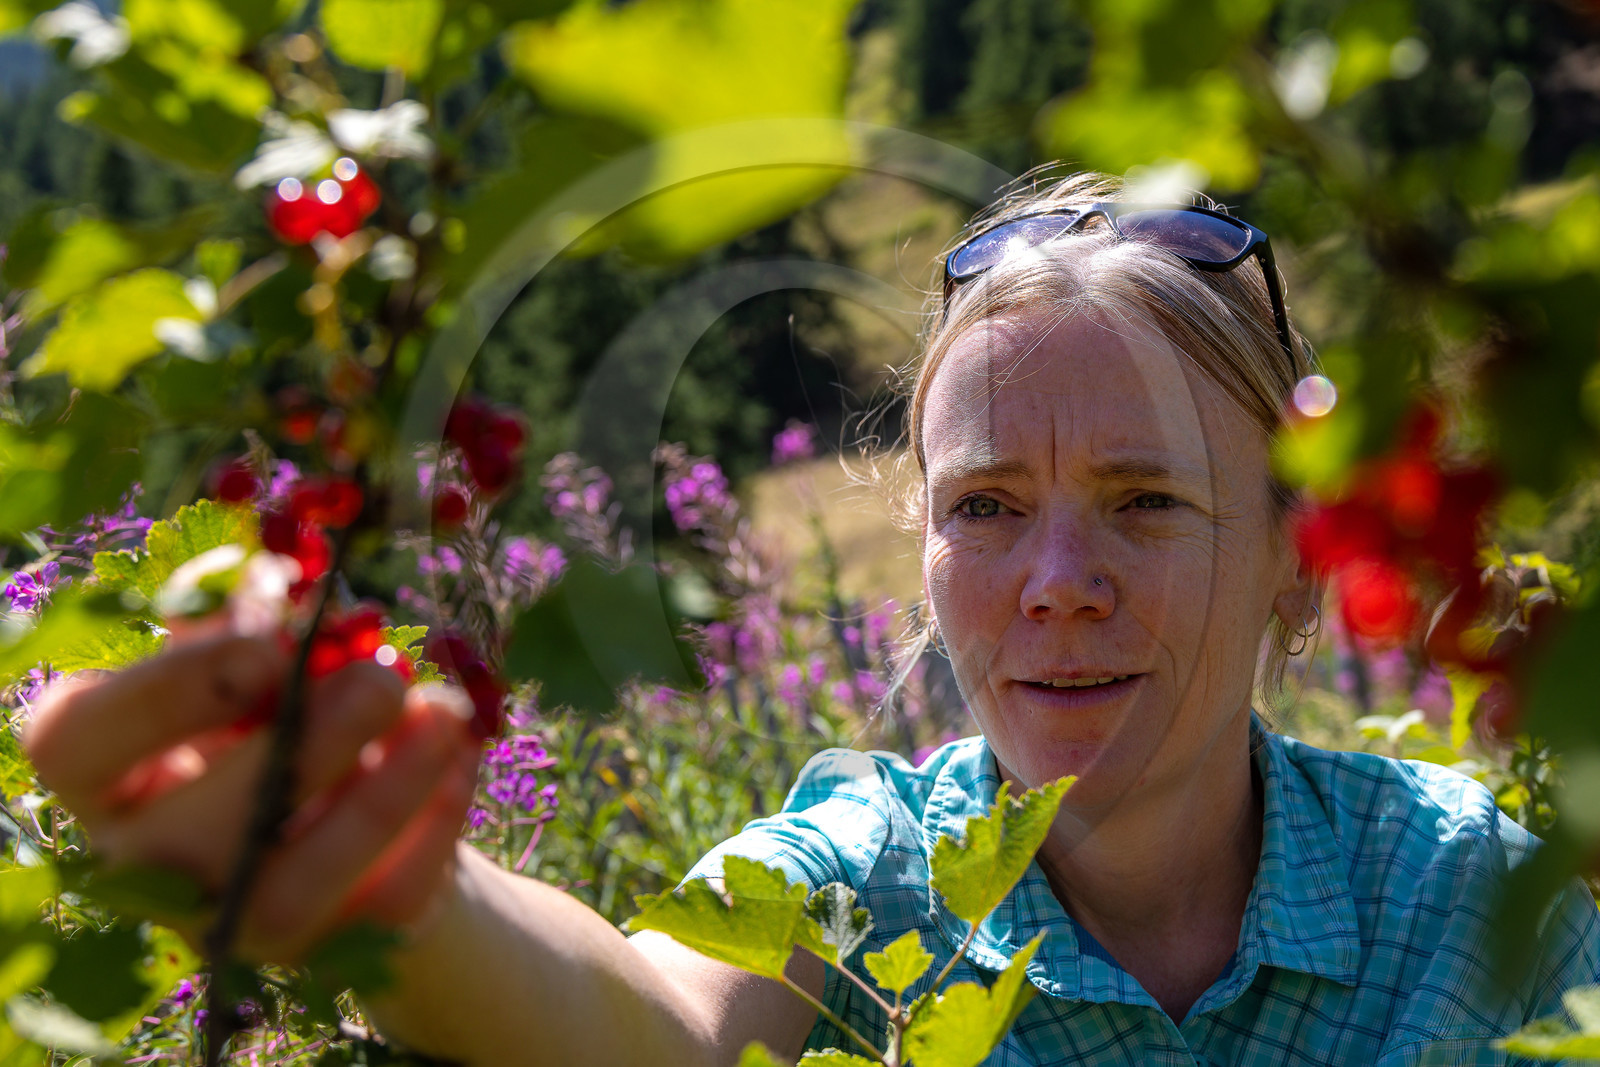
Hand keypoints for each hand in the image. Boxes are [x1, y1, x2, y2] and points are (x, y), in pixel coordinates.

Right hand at [23, 633, 483, 961]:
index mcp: (105, 772)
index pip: (75, 741)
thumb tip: (273, 584)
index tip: (271, 643)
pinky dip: (435, 823)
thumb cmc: (293, 712)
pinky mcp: (328, 957)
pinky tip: (464, 756)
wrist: (372, 814)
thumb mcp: (264, 658)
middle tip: (384, 677)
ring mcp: (233, 926)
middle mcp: (145, 866)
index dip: (169, 691)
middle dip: (302, 745)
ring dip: (384, 792)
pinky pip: (382, 904)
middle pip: (187, 834)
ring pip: (291, 889)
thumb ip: (252, 620)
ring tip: (447, 709)